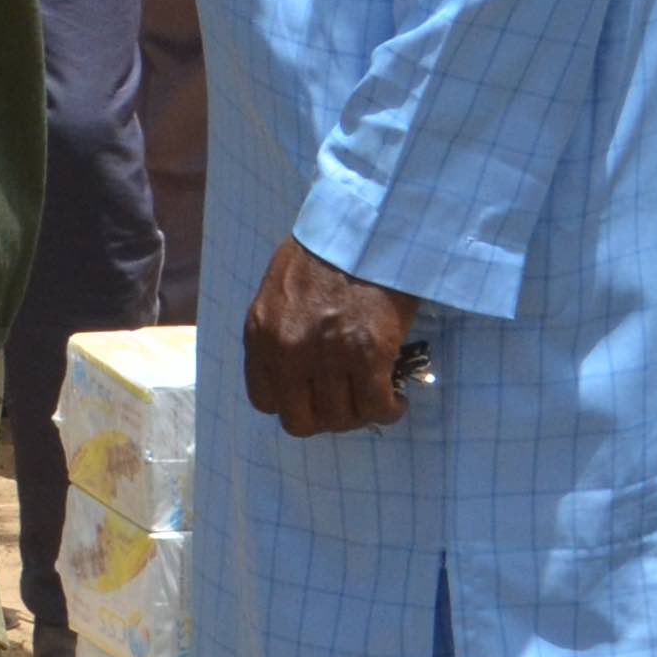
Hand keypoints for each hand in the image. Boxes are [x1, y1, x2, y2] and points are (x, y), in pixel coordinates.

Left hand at [241, 236, 415, 436]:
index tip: (312, 398)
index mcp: (260, 336)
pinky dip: (389, 410)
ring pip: (341, 419)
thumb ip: (278, 337)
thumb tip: (296, 376)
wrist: (363, 234)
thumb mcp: (278, 297)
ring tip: (374, 399)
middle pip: (301, 421)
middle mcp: (287, 352)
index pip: (264, 402)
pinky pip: (376, 407)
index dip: (292, 406)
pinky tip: (396, 400)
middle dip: (325, 420)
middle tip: (347, 405)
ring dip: (360, 415)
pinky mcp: (369, 355)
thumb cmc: (322, 259)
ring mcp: (327, 356)